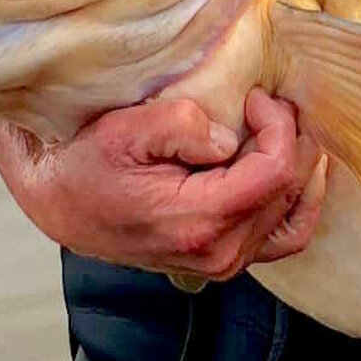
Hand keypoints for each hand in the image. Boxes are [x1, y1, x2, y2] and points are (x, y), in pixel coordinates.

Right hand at [0, 88, 328, 280]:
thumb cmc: (87, 164)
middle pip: (289, 190)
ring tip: (285, 128)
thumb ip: (182, 126)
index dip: (279, 125)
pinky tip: (298, 169)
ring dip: (299, 167)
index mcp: (198, 221)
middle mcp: (218, 253)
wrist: (61, 205)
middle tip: (269, 103)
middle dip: (290, 138)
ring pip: (294, 215)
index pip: (276, 172)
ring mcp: (224, 263)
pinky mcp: (224, 259)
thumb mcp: (125, 130)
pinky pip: (284, 238)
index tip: (256, 96)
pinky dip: (299, 202)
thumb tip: (228, 138)